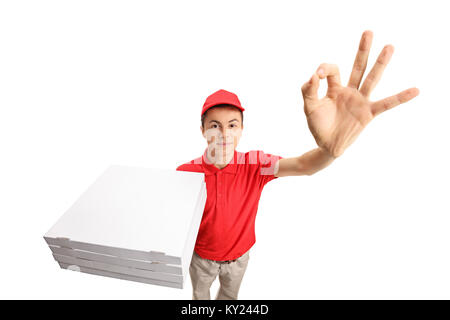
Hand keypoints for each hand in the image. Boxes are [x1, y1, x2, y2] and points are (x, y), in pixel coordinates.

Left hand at [301, 30, 418, 157]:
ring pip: (371, 79)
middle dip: (362, 50)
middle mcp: (349, 91)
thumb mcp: (309, 107)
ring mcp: (360, 101)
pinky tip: (415, 90)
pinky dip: (400, 98)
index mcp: (334, 88)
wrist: (326, 145)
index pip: (332, 70)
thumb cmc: (318, 125)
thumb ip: (309, 91)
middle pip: (358, 67)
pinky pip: (386, 104)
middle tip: (368, 32)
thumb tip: (314, 75)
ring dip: (380, 63)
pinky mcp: (368, 113)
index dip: (324, 69)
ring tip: (389, 47)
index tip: (317, 76)